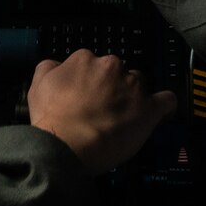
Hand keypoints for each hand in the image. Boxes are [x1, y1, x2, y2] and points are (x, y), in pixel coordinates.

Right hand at [27, 49, 176, 173]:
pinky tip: (161, 111)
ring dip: (133, 97)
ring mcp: (133, 86)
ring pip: (139, 84)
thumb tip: (57, 65)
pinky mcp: (149, 108)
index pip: (93, 64)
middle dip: (112, 87)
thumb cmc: (52, 119)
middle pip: (117, 72)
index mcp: (85, 60)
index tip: (88, 95)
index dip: (90, 81)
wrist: (67, 145)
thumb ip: (50, 68)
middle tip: (102, 109)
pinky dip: (165, 105)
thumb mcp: (38, 86)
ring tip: (124, 117)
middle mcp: (111, 67)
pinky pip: (166, 100)